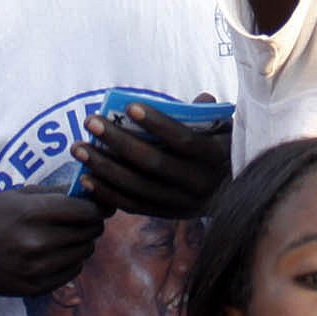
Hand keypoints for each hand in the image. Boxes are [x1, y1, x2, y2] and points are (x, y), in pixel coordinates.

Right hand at [0, 188, 108, 298]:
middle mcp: (38, 242)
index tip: (97, 203)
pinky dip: (71, 261)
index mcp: (33, 214)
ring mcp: (37, 268)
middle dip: (91, 222)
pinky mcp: (35, 287)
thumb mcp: (16, 195)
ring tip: (65, 235)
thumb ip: (54, 192)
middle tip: (81, 218)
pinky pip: (73, 272)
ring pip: (85, 252)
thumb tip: (89, 189)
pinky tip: (55, 253)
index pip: (86, 210)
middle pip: (90, 232)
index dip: (97, 205)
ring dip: (81, 242)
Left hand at [74, 99, 231, 219]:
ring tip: (78, 149)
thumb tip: (198, 99)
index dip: (157, 124)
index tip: (129, 105)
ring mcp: (182, 204)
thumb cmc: (224, 149)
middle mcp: (199, 184)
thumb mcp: (226, 130)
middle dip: (118, 141)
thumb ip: (209, 115)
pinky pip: (133, 206)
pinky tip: (85, 178)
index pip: (184, 140)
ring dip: (104, 167)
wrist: (238, 194)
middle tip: (91, 122)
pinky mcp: (168, 215)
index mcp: (216, 157)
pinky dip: (107, 194)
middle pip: (153, 163)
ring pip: (138, 186)